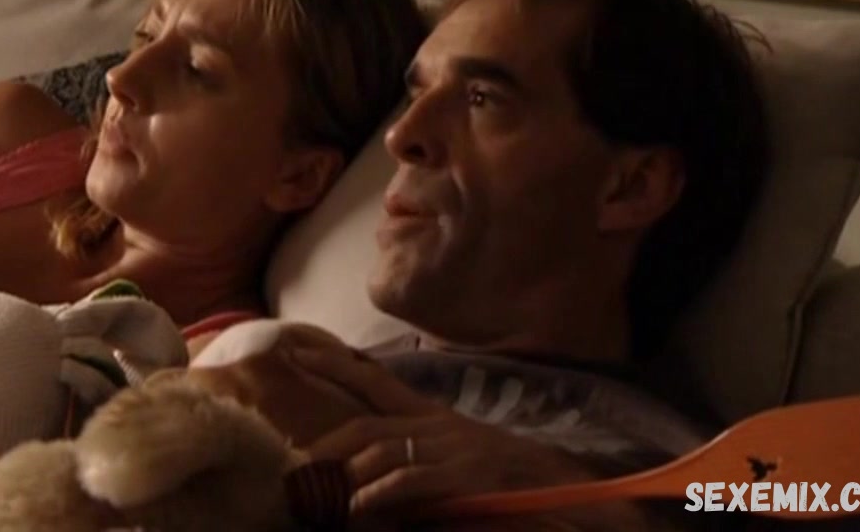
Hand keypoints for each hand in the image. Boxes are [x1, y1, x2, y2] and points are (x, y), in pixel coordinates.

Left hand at [292, 348, 588, 519]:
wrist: (567, 490)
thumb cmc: (506, 483)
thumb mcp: (453, 462)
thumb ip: (411, 463)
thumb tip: (360, 481)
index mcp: (433, 417)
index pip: (374, 381)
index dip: (334, 365)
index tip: (295, 352)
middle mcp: (439, 425)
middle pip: (367, 421)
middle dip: (325, 441)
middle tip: (292, 464)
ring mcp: (454, 448)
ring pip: (382, 451)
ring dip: (344, 477)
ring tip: (315, 498)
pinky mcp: (467, 475)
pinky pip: (410, 481)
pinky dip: (377, 495)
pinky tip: (355, 509)